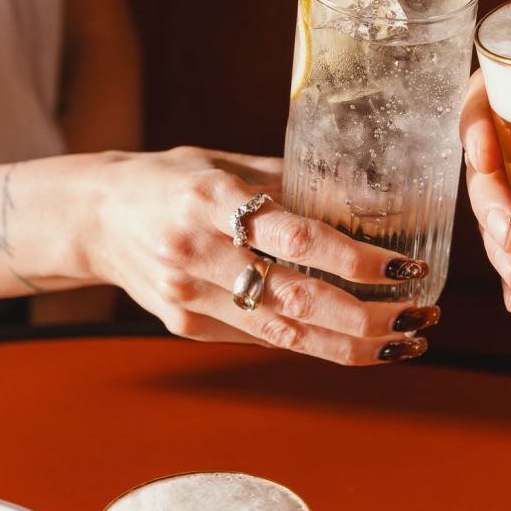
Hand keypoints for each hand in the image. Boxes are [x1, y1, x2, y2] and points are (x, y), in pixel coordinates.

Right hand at [76, 147, 438, 364]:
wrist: (91, 217)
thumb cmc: (168, 180)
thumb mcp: (224, 163)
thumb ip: (287, 185)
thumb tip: (364, 200)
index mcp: (209, 200)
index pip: (299, 240)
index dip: (358, 262)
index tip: (407, 270)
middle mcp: (198, 253)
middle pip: (298, 302)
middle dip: (368, 320)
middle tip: (420, 317)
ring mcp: (189, 298)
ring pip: (285, 336)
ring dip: (353, 346)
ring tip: (404, 343)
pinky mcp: (187, 327)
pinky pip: (262, 338)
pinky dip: (313, 342)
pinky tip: (355, 342)